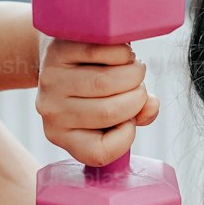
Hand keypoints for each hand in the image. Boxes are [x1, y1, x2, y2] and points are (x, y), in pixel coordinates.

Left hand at [34, 38, 159, 166]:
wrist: (60, 56)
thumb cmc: (93, 89)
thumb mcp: (112, 111)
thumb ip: (138, 115)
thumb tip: (151, 105)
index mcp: (63, 136)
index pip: (99, 153)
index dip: (127, 137)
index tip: (131, 119)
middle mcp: (52, 112)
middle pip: (109, 112)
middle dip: (137, 98)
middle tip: (138, 87)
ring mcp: (51, 81)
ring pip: (106, 82)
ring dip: (134, 73)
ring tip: (134, 69)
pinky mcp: (57, 51)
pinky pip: (101, 53)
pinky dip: (123, 53)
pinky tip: (123, 54)